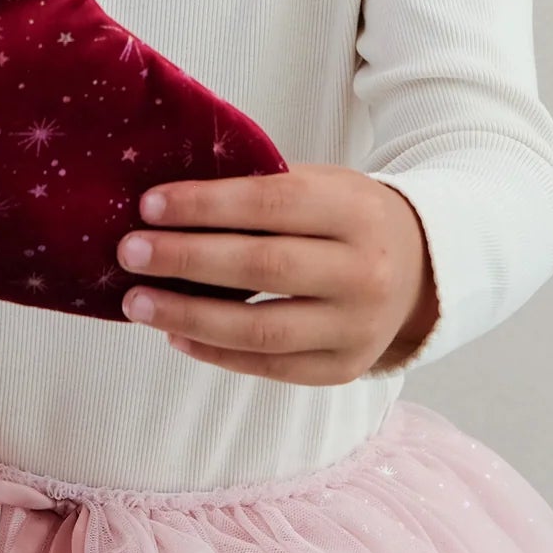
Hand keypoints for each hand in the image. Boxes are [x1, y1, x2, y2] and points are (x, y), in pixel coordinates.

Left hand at [114, 162, 439, 383]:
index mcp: (354, 210)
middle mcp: (363, 271)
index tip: (150, 205)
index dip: (206, 205)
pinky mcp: (343, 368)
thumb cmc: (348, 216)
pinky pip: (269, 367)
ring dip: (189, 317)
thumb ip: (262, 191)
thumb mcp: (323, 184)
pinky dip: (215, 352)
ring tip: (138, 302)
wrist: (422, 267)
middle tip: (130, 252)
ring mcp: (357, 327)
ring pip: (261, 330)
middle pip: (262, 266)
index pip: (270, 204)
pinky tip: (176, 335)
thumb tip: (171, 203)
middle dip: (186, 259)